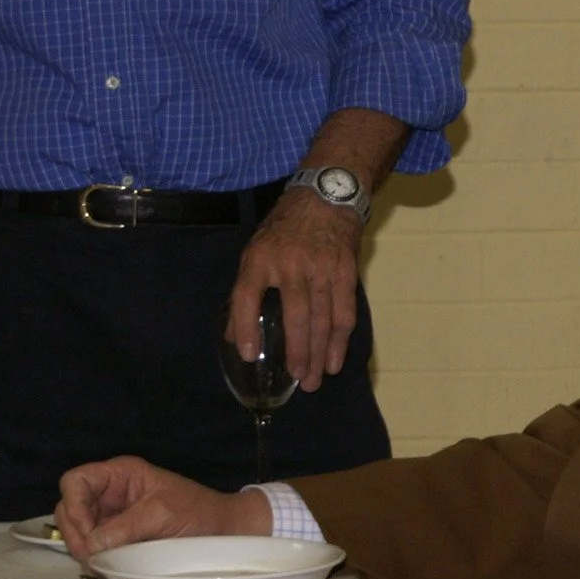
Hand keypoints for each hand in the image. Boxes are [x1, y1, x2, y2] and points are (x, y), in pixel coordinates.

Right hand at [55, 457, 272, 561]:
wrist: (225, 530)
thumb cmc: (199, 512)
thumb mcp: (162, 514)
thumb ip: (125, 527)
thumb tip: (90, 546)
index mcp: (120, 475)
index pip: (75, 481)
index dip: (74, 505)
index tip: (88, 532)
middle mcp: (110, 493)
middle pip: (69, 508)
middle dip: (75, 533)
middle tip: (89, 558)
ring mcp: (112, 517)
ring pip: (77, 531)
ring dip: (82, 548)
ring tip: (97, 565)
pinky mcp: (118, 538)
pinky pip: (93, 546)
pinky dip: (93, 558)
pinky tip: (104, 568)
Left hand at [231, 186, 362, 390]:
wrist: (325, 197)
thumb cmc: (285, 230)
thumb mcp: (255, 252)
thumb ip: (246, 292)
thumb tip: (234, 336)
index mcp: (259, 260)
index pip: (247, 298)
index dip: (246, 327)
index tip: (249, 355)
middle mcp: (290, 265)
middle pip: (295, 318)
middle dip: (298, 353)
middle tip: (298, 380)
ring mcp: (321, 270)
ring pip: (322, 320)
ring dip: (320, 354)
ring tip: (316, 379)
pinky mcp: (345, 273)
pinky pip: (344, 313)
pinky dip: (341, 340)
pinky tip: (335, 359)